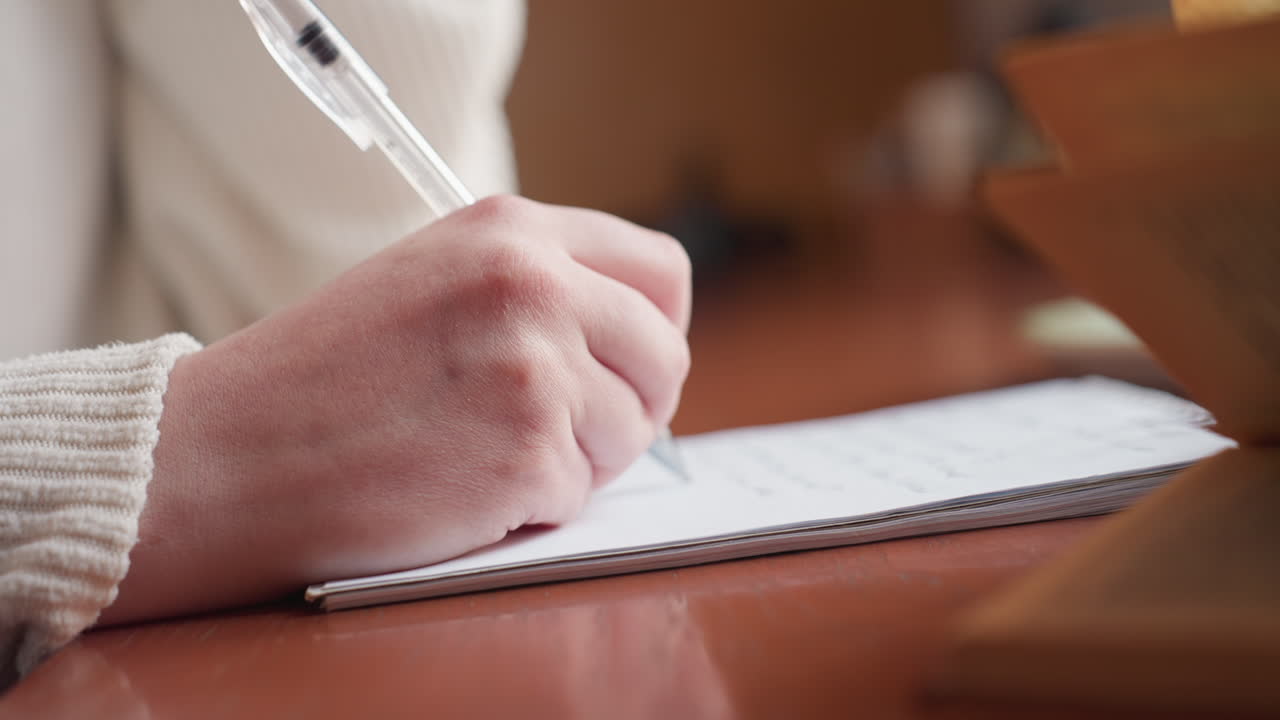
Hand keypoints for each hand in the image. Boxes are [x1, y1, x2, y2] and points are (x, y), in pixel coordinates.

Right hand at [101, 196, 690, 623]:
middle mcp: (534, 284)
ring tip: (481, 453)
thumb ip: (533, 289)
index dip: (654, 328)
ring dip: (576, 461)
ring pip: (632, 433)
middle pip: (664, 356)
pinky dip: (531, 507)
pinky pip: (580, 495)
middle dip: (629, 405)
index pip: (661, 271)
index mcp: (511, 230)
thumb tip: (635, 341)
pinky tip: (457, 487)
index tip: (627, 364)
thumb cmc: (319, 378)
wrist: (223, 455)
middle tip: (561, 431)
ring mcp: (535, 369)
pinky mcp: (527, 454)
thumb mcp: (433, 282)